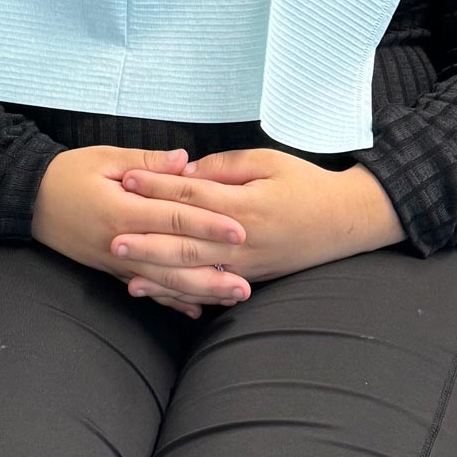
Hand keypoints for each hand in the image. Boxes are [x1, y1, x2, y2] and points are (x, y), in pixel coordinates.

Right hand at [31, 146, 252, 318]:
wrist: (28, 200)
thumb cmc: (67, 174)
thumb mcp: (105, 158)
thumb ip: (147, 163)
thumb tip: (186, 161)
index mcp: (122, 209)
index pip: (173, 219)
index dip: (207, 225)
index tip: (239, 231)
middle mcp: (121, 242)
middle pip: (174, 261)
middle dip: (212, 272)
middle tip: (246, 282)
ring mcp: (116, 262)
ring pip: (164, 282)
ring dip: (200, 292)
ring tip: (232, 297)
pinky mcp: (111, 270)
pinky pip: (146, 289)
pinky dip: (171, 302)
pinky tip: (196, 310)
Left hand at [119, 147, 400, 285]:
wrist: (345, 221)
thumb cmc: (306, 184)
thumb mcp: (268, 161)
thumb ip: (225, 166)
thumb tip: (185, 172)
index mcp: (245, 205)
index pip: (191, 196)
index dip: (157, 187)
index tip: (126, 180)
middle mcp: (243, 241)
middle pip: (186, 242)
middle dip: (147, 242)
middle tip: (112, 239)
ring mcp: (247, 265)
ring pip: (196, 273)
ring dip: (160, 275)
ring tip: (126, 275)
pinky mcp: (251, 277)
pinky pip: (212, 290)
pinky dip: (185, 294)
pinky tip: (162, 295)